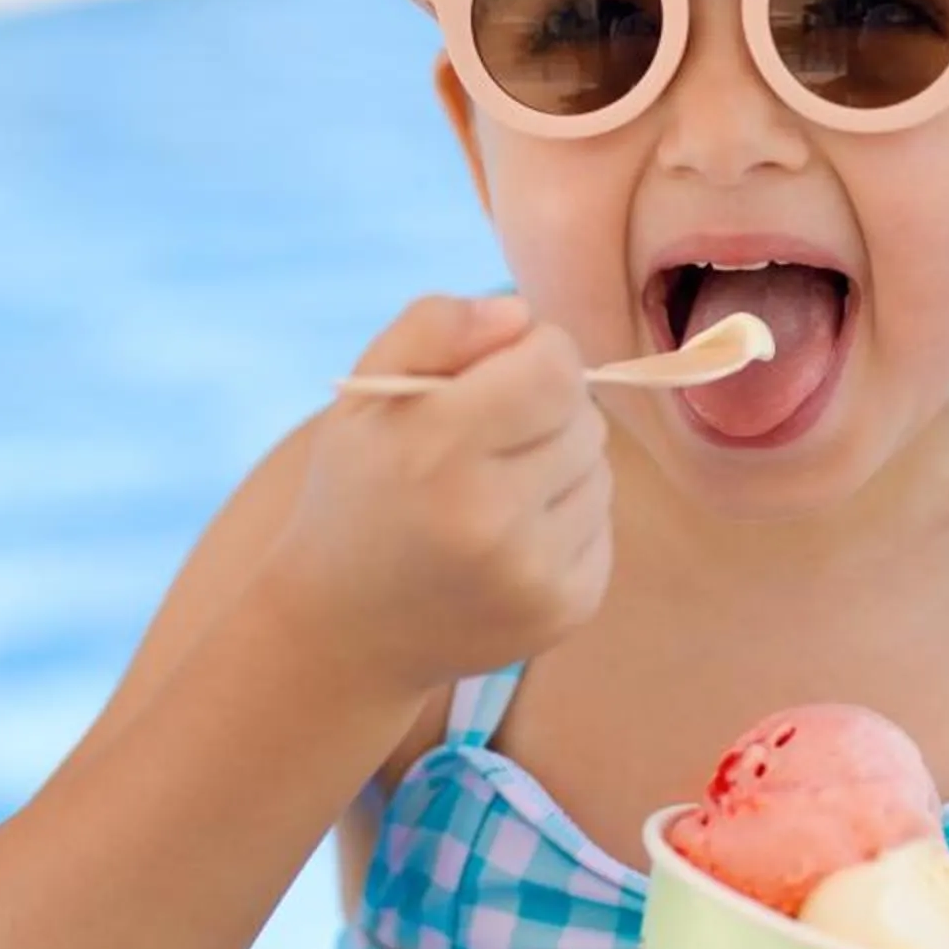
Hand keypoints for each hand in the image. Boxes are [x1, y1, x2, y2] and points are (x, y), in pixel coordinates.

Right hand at [261, 293, 611, 693]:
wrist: (344, 632)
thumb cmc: (359, 492)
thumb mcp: (367, 395)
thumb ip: (435, 328)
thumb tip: (521, 316)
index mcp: (435, 450)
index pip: (557, 368)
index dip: (537, 354)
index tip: (502, 372)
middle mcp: (489, 518)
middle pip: (586, 416)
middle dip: (546, 412)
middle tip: (485, 444)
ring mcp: (533, 574)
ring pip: (601, 471)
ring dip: (561, 467)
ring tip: (493, 494)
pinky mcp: (566, 610)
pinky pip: (603, 526)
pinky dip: (567, 521)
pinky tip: (509, 541)